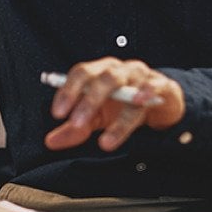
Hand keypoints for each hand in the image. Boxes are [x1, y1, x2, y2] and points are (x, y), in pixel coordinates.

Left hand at [44, 57, 184, 151]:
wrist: (160, 101)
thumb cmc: (123, 104)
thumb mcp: (97, 117)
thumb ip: (74, 129)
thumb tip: (50, 141)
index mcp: (98, 72)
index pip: (80, 74)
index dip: (68, 91)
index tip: (58, 113)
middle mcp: (118, 69)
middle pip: (101, 78)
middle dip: (88, 101)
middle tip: (77, 124)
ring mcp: (140, 75)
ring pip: (127, 86)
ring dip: (116, 112)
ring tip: (109, 136)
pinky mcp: (160, 84)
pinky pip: (153, 85)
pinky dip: (147, 91)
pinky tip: (140, 101)